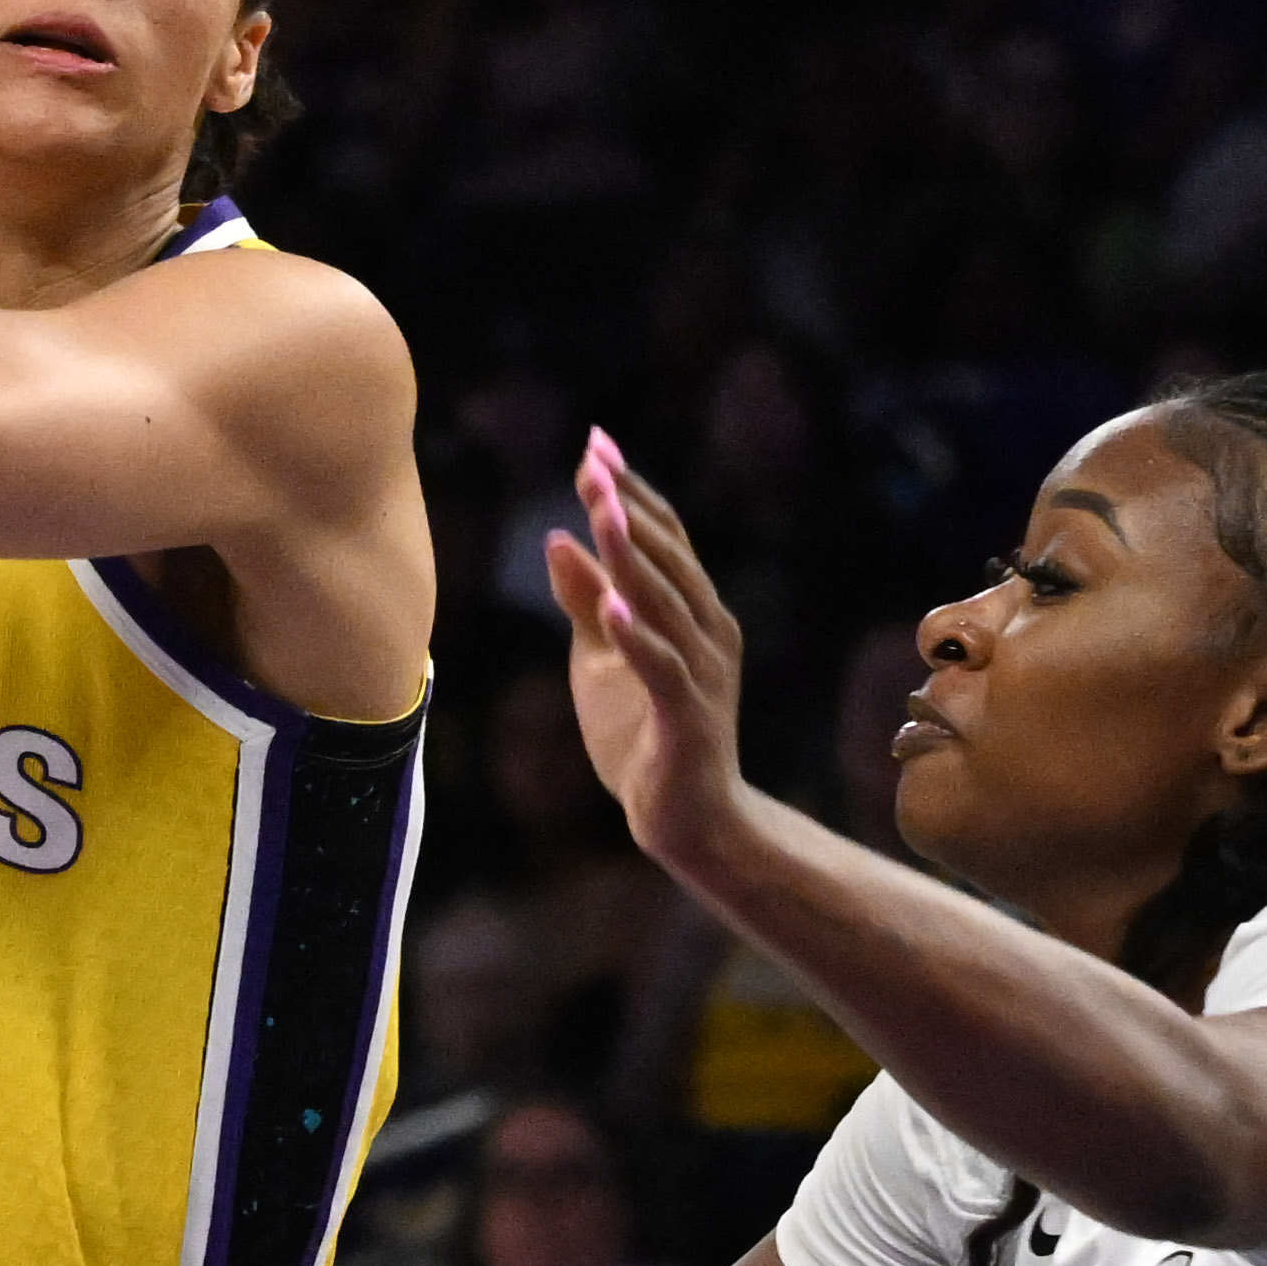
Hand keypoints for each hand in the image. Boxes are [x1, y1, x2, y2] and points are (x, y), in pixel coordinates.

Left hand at [543, 428, 751, 877]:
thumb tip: (558, 539)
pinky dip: (640, 637)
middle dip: (629, 507)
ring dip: (634, 557)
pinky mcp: (689, 718)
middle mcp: (708, 631)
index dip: (629, 491)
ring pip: (668, 604)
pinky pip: (664, 670)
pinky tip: (612, 607)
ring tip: (602, 512)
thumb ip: (585, 603)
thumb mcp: (602, 660)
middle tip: (595, 460)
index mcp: (691, 612)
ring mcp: (704, 674)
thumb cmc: (645, 736)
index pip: (661, 538)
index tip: (594, 445)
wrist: (686, 820)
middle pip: (667, 557)